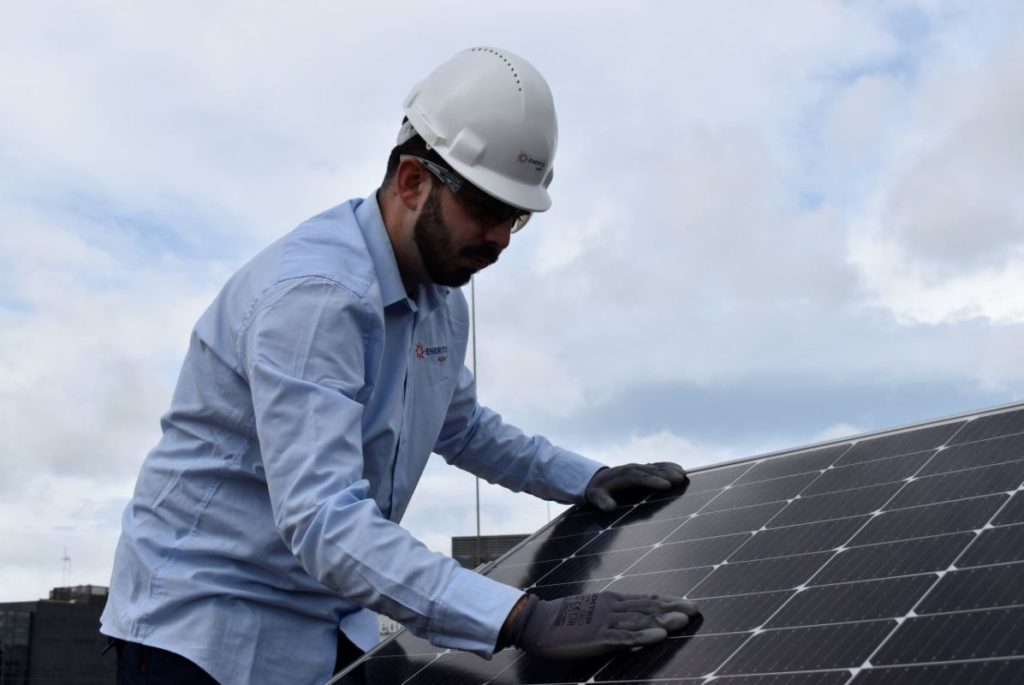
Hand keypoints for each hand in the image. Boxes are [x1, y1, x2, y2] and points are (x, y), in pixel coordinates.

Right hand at [501, 592, 698, 659]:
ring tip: (684, 620)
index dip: (669, 601)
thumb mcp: (590, 613)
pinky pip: (625, 636)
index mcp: (611, 600)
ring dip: (663, 619)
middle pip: (648, 606)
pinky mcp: (597, 636)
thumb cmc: (561, 619)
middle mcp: (612, 606)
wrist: (536, 621)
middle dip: (673, 608)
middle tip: (696, 610)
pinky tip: (659, 635)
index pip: (646, 599)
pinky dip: (643, 635)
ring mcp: (605, 621)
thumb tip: (630, 625)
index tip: (688, 603)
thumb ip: (610, 616)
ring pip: (640, 619)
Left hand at [585, 462, 686, 511]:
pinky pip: (657, 466)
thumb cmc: (598, 491)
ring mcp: (639, 468)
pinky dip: (669, 466)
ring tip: (684, 475)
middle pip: (651, 471)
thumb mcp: (595, 497)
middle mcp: (632, 469)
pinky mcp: (643, 469)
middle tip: (681, 479)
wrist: (597, 480)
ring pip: (656, 467)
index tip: (666, 486)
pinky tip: (680, 469)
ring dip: (670, 470)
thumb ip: (601, 501)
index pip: (639, 478)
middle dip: (666, 474)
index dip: (653, 481)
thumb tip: (609, 507)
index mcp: (622, 476)